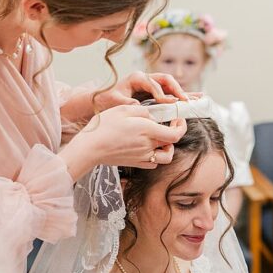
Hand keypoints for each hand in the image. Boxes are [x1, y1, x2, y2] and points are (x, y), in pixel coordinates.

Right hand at [60, 105, 186, 179]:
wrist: (90, 147)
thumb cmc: (104, 126)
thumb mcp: (123, 109)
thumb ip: (143, 111)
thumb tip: (154, 116)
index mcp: (147, 131)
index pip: (176, 134)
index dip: (181, 127)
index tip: (178, 119)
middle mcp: (148, 146)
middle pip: (171, 144)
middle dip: (173, 133)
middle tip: (167, 124)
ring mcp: (142, 157)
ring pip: (165, 157)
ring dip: (167, 148)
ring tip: (160, 139)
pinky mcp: (135, 163)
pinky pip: (153, 163)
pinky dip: (156, 157)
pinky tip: (149, 148)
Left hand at [93, 72, 189, 110]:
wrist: (102, 100)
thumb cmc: (107, 100)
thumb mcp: (114, 101)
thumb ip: (126, 102)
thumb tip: (139, 105)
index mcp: (137, 77)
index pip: (154, 83)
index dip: (162, 93)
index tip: (168, 104)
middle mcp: (146, 78)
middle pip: (166, 80)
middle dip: (177, 90)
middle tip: (185, 101)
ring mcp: (151, 85)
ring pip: (171, 86)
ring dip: (183, 93)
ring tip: (198, 98)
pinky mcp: (154, 93)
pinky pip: (170, 93)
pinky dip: (180, 96)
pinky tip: (194, 99)